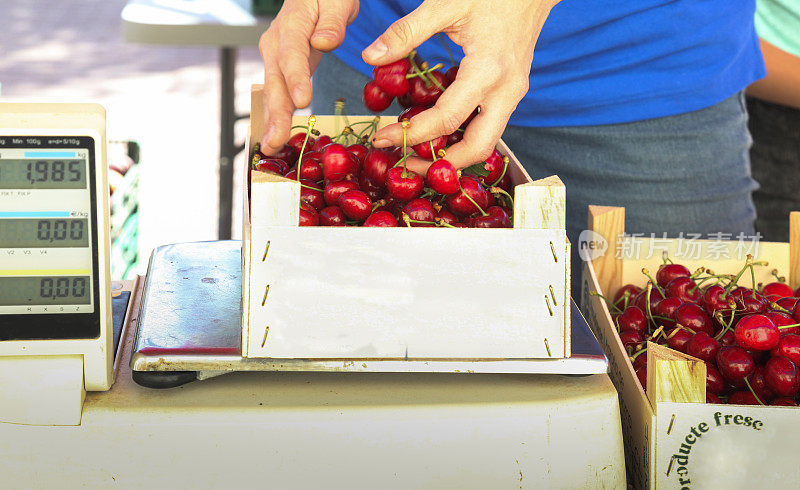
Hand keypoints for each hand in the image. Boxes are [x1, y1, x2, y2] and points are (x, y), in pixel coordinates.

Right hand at [259, 0, 358, 153]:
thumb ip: (332, 21)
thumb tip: (324, 42)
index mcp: (292, 23)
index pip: (293, 53)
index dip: (296, 78)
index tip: (302, 101)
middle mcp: (276, 42)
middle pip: (276, 80)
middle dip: (276, 113)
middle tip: (275, 141)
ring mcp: (275, 56)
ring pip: (273, 90)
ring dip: (271, 120)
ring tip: (270, 147)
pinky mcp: (281, 67)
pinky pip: (277, 93)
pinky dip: (276, 116)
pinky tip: (275, 137)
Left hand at [363, 0, 558, 172]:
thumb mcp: (446, 5)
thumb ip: (406, 32)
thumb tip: (370, 57)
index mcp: (489, 71)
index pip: (446, 119)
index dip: (411, 134)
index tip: (382, 138)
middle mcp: (506, 91)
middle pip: (476, 148)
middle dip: (439, 164)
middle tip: (405, 164)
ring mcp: (512, 95)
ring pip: (486, 143)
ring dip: (453, 155)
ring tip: (417, 155)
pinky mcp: (510, 94)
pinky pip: (487, 126)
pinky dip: (462, 137)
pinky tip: (436, 133)